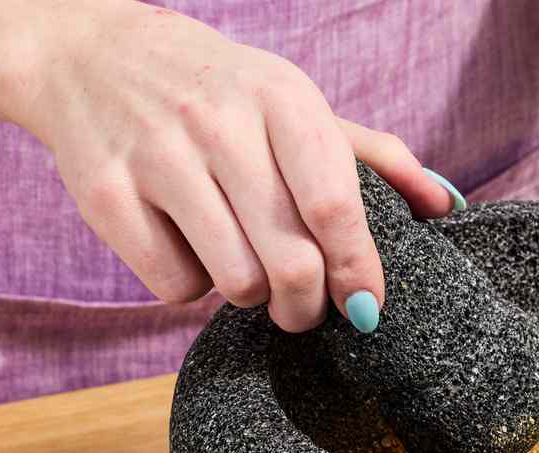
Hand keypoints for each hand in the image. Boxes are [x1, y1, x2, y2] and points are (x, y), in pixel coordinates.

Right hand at [10, 1, 461, 330]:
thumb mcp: (295, 104)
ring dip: (249, 295)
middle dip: (307, 307)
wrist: (92, 56)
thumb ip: (375, 159)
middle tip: (304, 310)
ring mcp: (157, 157)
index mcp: (281, 98)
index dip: (358, 271)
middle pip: (289, 260)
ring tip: (243, 265)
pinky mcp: (104, 194)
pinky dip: (189, 287)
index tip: (366, 307)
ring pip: (234, 282)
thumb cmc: (221, 93)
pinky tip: (187, 250)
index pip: (334, 207)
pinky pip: (173, 285)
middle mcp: (219, 122)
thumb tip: (446, 205)